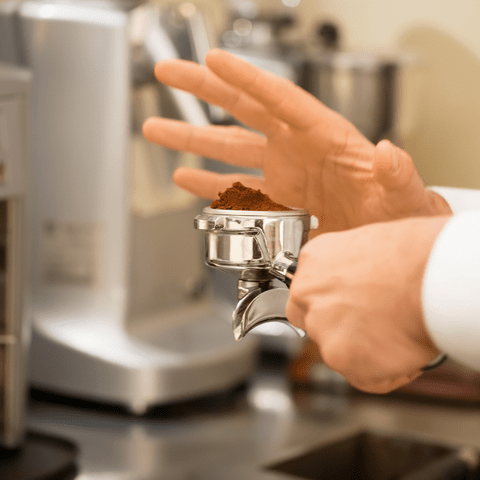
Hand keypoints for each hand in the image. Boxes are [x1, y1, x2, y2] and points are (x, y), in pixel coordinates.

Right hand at [143, 49, 450, 234]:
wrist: (387, 240)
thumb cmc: (399, 211)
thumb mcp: (403, 191)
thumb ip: (396, 173)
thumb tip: (389, 154)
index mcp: (326, 137)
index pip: (281, 99)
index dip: (247, 79)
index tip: (213, 60)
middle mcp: (297, 149)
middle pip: (242, 110)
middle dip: (203, 90)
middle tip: (169, 73)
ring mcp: (283, 174)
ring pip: (228, 151)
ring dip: (192, 140)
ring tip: (158, 128)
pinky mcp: (276, 201)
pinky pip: (235, 192)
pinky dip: (210, 187)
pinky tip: (187, 181)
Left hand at [286, 215, 451, 392]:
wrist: (430, 276)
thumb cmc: (413, 255)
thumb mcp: (369, 244)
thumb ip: (351, 270)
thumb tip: (361, 284)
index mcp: (314, 260)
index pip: (309, 290)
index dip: (332, 303)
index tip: (351, 307)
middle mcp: (307, 293)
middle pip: (315, 321)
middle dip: (340, 329)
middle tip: (373, 325)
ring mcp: (320, 326)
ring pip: (338, 350)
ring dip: (365, 350)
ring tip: (399, 332)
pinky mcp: (339, 357)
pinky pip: (364, 376)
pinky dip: (387, 372)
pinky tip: (405, 350)